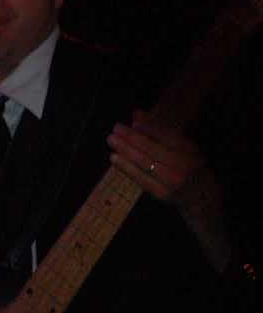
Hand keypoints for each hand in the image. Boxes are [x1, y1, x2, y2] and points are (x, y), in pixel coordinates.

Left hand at [107, 110, 232, 271]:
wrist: (201, 198)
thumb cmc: (189, 167)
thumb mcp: (182, 147)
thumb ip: (160, 131)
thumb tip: (137, 115)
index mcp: (190, 152)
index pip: (166, 136)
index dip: (147, 128)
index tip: (132, 122)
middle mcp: (182, 166)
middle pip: (151, 148)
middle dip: (131, 137)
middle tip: (115, 128)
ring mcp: (172, 181)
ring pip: (144, 163)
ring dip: (125, 150)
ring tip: (111, 140)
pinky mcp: (162, 194)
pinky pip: (141, 178)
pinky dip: (126, 167)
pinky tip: (114, 158)